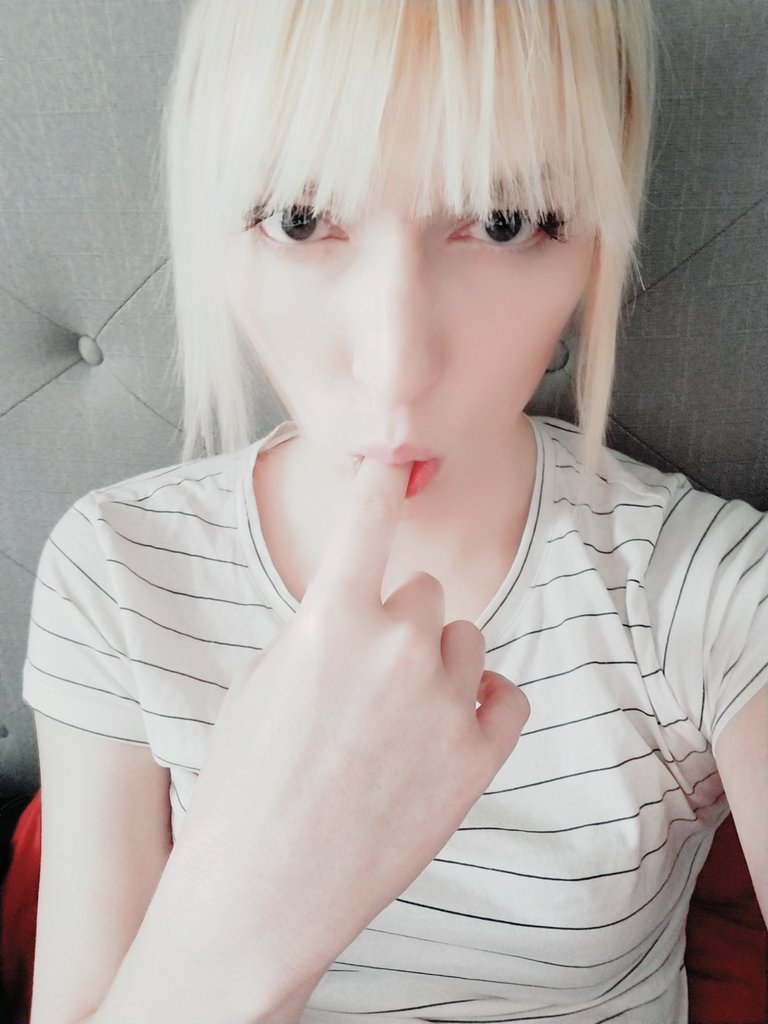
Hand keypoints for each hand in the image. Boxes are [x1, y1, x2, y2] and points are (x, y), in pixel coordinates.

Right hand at [185, 456, 529, 994]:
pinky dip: (482, 705)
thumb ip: (320, 629)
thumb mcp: (261, 681)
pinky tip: (449, 729)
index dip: (382, 483)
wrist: (262, 890)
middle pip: (426, 593)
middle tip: (368, 680)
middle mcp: (395, 646)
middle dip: (401, 623)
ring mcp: (442, 702)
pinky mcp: (477, 756)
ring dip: (438, 666)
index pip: (369, 520)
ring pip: (466, 643)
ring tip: (397, 722)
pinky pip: (505, 695)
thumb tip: (362, 611)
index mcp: (330, 619)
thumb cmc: (244, 782)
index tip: (395, 457)